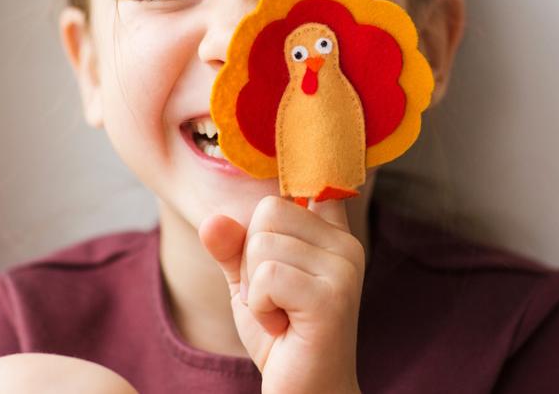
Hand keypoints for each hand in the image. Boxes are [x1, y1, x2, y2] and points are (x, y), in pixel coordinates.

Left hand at [199, 196, 364, 393]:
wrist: (305, 393)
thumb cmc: (280, 338)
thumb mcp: (248, 284)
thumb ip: (232, 247)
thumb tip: (213, 219)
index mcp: (333, 236)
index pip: (302, 184)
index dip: (285, 191)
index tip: (287, 191)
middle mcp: (345, 246)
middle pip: (268, 211)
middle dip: (250, 259)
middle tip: (273, 299)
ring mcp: (343, 270)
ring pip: (262, 243)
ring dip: (254, 288)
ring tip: (279, 315)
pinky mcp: (331, 297)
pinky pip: (267, 275)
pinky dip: (259, 306)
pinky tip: (280, 326)